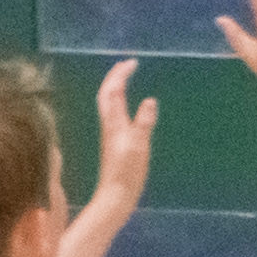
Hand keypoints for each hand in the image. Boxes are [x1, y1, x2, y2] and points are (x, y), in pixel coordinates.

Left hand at [87, 58, 157, 198]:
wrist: (115, 194)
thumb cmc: (127, 171)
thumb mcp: (139, 145)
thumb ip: (144, 123)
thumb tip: (150, 100)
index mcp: (114, 122)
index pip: (113, 91)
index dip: (120, 75)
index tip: (132, 62)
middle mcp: (109, 124)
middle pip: (107, 94)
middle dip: (115, 77)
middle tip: (128, 65)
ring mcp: (111, 133)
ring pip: (109, 103)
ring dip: (116, 87)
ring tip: (126, 79)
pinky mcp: (115, 141)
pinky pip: (115, 113)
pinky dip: (120, 102)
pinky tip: (128, 107)